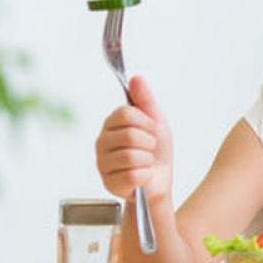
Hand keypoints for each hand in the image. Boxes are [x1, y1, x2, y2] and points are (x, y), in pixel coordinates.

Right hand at [95, 76, 173, 205]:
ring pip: (131, 156)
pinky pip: (133, 175)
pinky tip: (142, 176)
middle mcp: (102, 142)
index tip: (152, 129)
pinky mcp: (108, 184)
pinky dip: (145, 175)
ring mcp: (102, 163)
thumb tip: (136, 78)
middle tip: (149, 148)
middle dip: (149, 143)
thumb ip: (145, 100)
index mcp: (111, 124)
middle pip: (130, 134)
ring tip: (146, 162)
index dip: (146, 122)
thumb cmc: (157, 151)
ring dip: (148, 160)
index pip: (125, 113)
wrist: (160, 180)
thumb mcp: (156, 122)